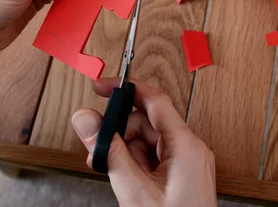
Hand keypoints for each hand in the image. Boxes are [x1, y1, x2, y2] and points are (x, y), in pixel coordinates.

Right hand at [71, 78, 216, 206]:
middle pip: (148, 123)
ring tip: (112, 171)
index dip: (127, 89)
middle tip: (98, 149)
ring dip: (126, 151)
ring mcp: (187, 162)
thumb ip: (109, 152)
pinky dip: (136, 163)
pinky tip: (125, 178)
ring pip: (148, 141)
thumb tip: (87, 120)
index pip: (154, 101)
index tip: (103, 86)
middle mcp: (190, 149)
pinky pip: (154, 157)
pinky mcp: (182, 175)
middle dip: (120, 132)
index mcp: (186, 145)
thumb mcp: (134, 191)